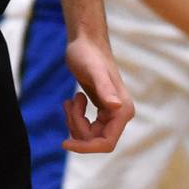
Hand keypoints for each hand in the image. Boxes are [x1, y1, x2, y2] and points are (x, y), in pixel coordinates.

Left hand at [62, 34, 134, 152]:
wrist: (85, 41)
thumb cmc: (87, 53)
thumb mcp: (93, 71)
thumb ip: (105, 89)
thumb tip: (116, 107)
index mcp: (123, 110)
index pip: (106, 143)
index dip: (86, 147)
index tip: (64, 143)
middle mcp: (120, 113)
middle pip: (95, 140)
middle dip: (77, 127)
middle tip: (69, 104)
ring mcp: (111, 112)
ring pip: (89, 134)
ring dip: (74, 121)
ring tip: (69, 101)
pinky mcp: (102, 108)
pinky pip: (88, 125)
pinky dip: (75, 116)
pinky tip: (71, 100)